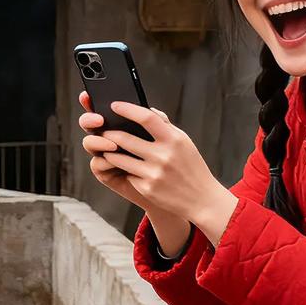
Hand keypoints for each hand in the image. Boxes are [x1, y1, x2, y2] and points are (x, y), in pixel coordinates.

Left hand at [80, 97, 237, 243]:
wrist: (202, 199)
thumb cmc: (192, 167)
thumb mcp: (184, 142)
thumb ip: (165, 126)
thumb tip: (147, 110)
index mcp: (174, 140)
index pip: (147, 117)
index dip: (127, 109)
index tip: (114, 105)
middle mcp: (164, 155)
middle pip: (125, 138)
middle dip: (109, 133)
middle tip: (103, 130)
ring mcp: (154, 173)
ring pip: (119, 157)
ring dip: (109, 151)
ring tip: (107, 148)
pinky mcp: (147, 188)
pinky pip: (127, 174)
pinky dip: (123, 169)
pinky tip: (124, 168)